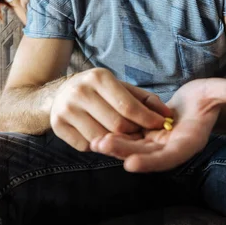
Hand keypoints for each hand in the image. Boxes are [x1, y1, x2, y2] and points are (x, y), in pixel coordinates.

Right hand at [50, 68, 170, 151]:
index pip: (127, 106)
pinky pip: (86, 146)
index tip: (160, 126)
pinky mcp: (57, 125)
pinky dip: (96, 146)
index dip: (146, 119)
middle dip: (133, 133)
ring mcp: (66, 109)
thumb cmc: (97, 91)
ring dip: (115, 142)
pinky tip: (98, 135)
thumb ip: (145, 100)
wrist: (59, 93)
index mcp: (99, 77)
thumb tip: (168, 114)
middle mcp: (80, 91)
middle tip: (138, 133)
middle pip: (116, 126)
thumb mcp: (119, 87)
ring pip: (101, 139)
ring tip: (120, 136)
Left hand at [90, 78, 225, 172]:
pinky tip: (95, 133)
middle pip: (145, 155)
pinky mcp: (145, 137)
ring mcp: (156, 144)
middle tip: (102, 146)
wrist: (196, 101)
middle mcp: (171, 148)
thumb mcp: (219, 90)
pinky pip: (128, 140)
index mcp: (188, 142)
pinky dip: (114, 138)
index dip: (150, 161)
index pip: (169, 157)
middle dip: (124, 152)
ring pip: (133, 148)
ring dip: (115, 147)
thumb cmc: (209, 96)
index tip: (130, 163)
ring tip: (94, 141)